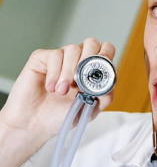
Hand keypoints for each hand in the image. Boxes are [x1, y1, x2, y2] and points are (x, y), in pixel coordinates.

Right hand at [0, 38, 115, 146]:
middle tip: (81, 79)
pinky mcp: (42, 58)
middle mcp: (78, 60)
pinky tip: (51, 88)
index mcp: (93, 70)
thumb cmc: (62, 115)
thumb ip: (104, 97)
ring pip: (72, 49)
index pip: (106, 49)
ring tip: (62, 92)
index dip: (107, 54)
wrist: (36, 124)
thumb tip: (110, 84)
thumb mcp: (90, 109)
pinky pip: (54, 55)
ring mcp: (61, 58)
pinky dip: (54, 73)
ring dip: (69, 72)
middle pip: (91, 43)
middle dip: (89, 60)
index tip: (101, 69)